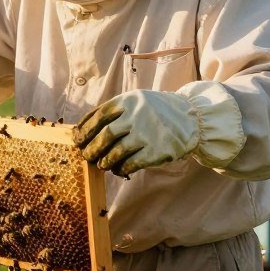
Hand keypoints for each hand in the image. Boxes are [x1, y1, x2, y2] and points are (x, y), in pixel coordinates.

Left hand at [73, 89, 200, 176]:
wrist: (192, 118)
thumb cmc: (156, 112)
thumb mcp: (137, 102)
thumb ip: (115, 112)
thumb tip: (84, 131)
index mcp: (129, 100)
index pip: (99, 115)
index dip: (85, 129)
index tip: (77, 139)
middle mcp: (137, 115)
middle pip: (105, 135)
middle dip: (91, 148)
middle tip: (87, 155)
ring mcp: (147, 133)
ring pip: (116, 151)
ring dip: (105, 160)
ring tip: (102, 164)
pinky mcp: (157, 151)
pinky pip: (131, 163)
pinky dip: (121, 169)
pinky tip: (119, 170)